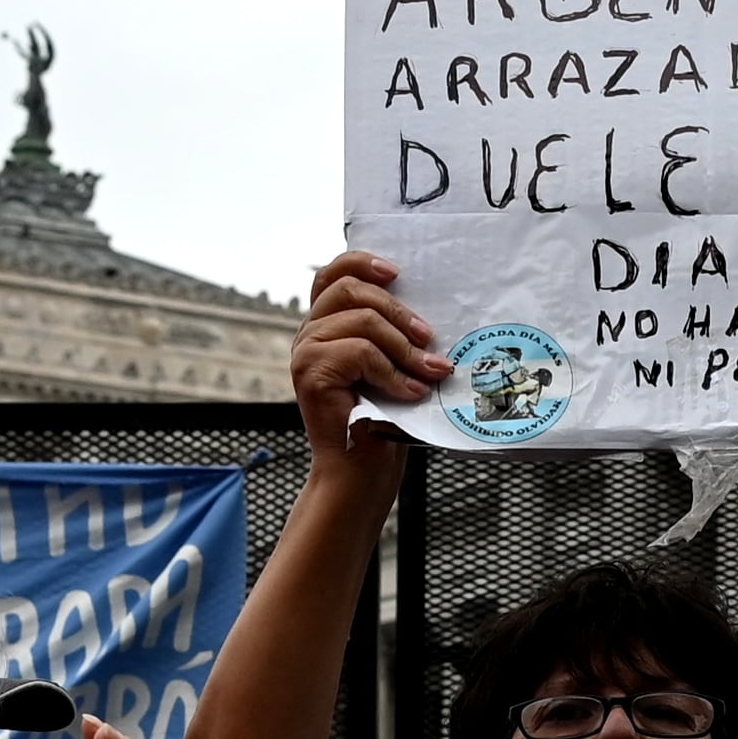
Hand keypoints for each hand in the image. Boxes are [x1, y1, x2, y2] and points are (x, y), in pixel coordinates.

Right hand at [289, 251, 448, 463]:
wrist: (358, 474)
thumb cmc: (380, 423)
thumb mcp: (389, 368)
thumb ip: (392, 335)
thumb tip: (428, 311)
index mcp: (325, 328)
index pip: (334, 274)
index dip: (363, 263)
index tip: (397, 272)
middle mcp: (308, 335)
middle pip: (351, 290)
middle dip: (399, 310)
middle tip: (430, 338)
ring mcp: (305, 352)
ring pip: (361, 320)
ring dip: (404, 346)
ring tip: (432, 371)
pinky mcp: (310, 372)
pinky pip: (361, 352)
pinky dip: (394, 372)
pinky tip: (412, 392)